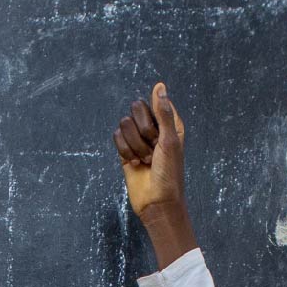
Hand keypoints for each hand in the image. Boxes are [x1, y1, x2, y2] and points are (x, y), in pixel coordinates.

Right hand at [114, 82, 186, 219]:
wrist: (156, 202)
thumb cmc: (169, 173)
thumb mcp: (170, 141)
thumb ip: (163, 112)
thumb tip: (160, 85)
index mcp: (169, 123)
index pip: (154, 103)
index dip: (155, 119)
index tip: (161, 136)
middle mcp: (153, 128)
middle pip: (136, 110)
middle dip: (142, 132)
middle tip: (153, 150)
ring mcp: (138, 139)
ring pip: (124, 125)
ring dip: (135, 146)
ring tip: (145, 161)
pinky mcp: (125, 150)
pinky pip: (117, 137)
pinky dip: (125, 152)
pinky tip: (135, 164)